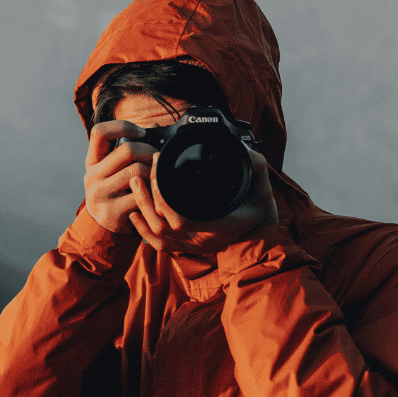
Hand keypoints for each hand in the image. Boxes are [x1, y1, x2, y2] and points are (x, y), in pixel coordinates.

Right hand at [83, 119, 159, 233]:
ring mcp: (99, 195)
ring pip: (138, 171)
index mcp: (91, 162)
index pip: (100, 132)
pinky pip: (140, 196)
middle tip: (158, 159)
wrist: (103, 229)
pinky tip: (154, 196)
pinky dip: (152, 194)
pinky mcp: (111, 213)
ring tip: (157, 178)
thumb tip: (156, 127)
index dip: (123, 126)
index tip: (141, 133)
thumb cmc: (115, 193)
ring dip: (154, 173)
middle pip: (128, 150)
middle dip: (150, 151)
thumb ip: (126, 151)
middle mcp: (91, 177)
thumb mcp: (112, 171)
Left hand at [127, 149, 278, 254]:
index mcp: (218, 226)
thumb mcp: (263, 187)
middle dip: (147, 197)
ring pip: (157, 234)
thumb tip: (244, 148)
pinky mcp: (187, 248)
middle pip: (164, 224)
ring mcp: (193, 246)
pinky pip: (158, 245)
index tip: (158, 171)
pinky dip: (142, 230)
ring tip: (135, 185)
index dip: (163, 196)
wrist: (264, 242)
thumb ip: (256, 166)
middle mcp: (202, 240)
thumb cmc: (262, 215)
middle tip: (141, 173)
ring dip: (142, 209)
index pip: (182, 218)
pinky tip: (134, 214)